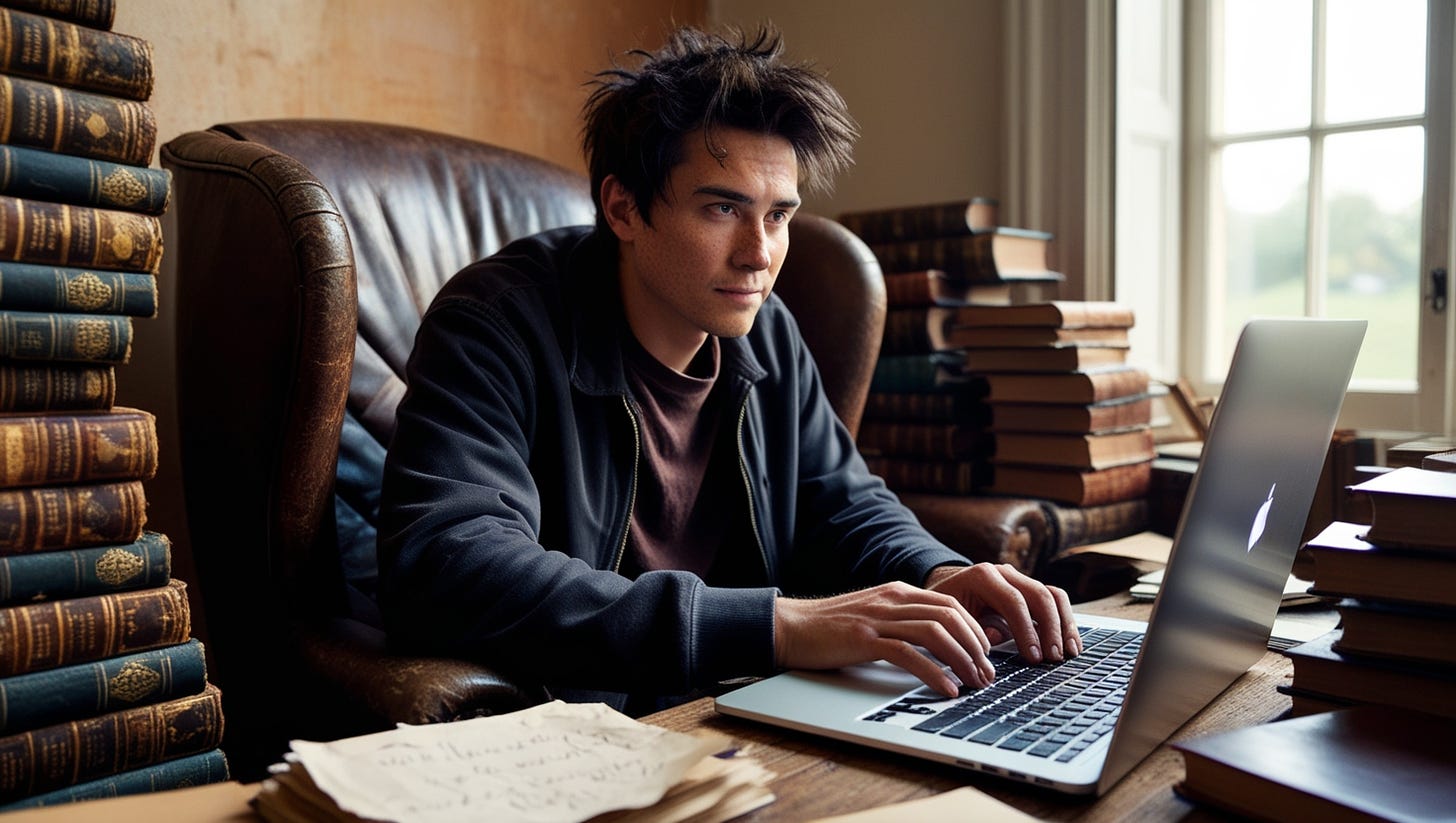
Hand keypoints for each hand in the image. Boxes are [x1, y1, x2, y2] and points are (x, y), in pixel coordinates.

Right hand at [773, 582, 999, 698]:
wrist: (790, 626)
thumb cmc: (831, 628)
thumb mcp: (875, 616)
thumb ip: (903, 622)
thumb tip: (939, 644)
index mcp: (898, 591)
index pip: (951, 604)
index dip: (975, 630)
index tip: (986, 655)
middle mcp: (893, 599)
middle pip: (951, 616)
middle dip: (977, 647)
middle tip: (987, 674)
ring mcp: (878, 618)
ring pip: (936, 632)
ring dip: (963, 660)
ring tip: (974, 682)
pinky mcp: (864, 639)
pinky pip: (909, 654)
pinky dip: (935, 673)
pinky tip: (947, 689)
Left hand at [924, 563, 1079, 665]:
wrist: (945, 589)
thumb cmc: (945, 608)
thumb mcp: (948, 618)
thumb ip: (968, 628)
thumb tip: (996, 638)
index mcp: (983, 576)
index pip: (1013, 601)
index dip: (1027, 630)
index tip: (1034, 657)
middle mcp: (1005, 573)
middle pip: (1039, 595)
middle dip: (1051, 629)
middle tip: (1055, 658)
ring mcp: (1020, 579)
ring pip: (1053, 595)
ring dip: (1065, 625)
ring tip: (1071, 653)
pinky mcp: (1029, 589)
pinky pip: (1054, 600)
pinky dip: (1065, 620)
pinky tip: (1071, 643)